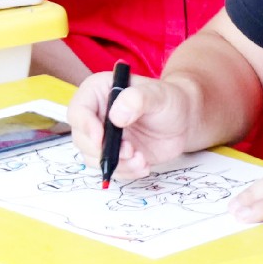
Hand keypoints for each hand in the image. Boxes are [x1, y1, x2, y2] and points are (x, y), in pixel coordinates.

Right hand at [75, 70, 234, 183]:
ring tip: (141, 159)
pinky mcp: (113, 154)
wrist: (184, 120)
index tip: (102, 139)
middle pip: (81, 138)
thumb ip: (137, 99)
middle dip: (103, 150)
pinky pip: (110, 168)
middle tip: (129, 151)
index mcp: (98, 92)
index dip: (86, 127)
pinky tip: (143, 164)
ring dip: (116, 164)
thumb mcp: (157, 94)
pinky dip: (125, 171)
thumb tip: (116, 116)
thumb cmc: (169, 100)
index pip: (78, 111)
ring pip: (93, 158)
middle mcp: (95, 115)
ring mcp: (103, 137)